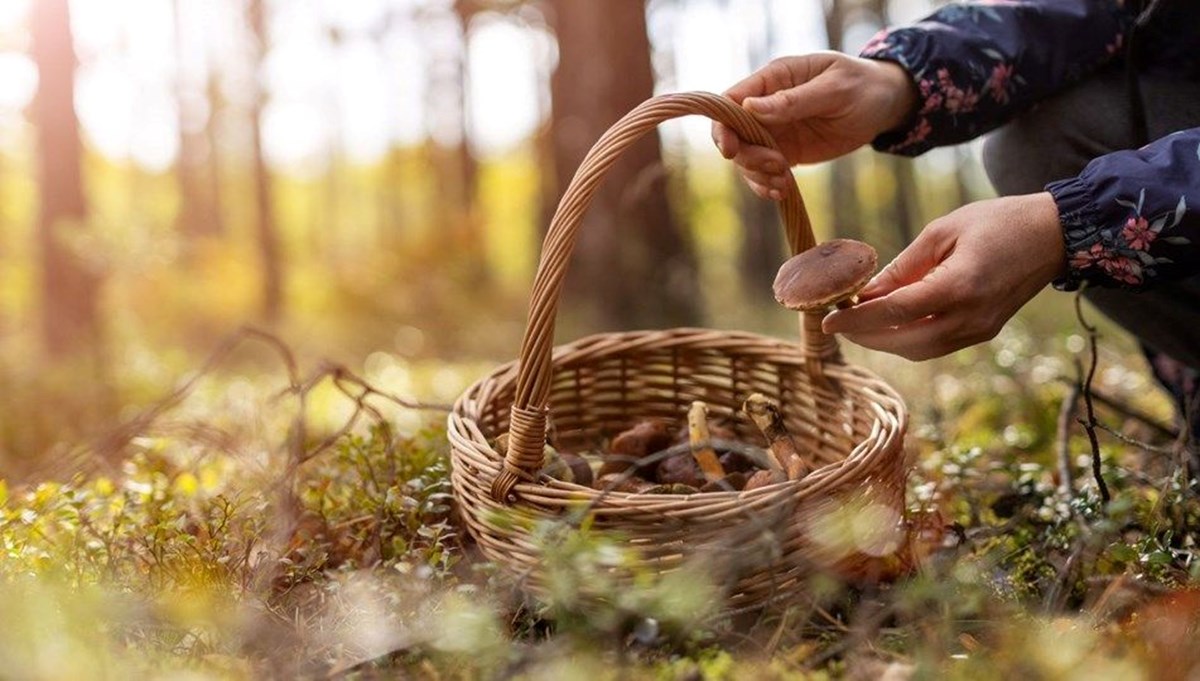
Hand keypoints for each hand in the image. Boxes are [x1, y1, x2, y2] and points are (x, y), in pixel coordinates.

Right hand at [712, 52, 916, 198]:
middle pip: (733, 135)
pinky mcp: (784, 152)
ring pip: (745, 158)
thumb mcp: (834, 89)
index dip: (723, 126)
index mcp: (774, 79)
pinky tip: (783, 192)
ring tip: (785, 182)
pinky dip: (766, 185)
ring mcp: (774, 131)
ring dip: (758, 175)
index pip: (731, 101)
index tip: (731, 151)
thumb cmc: (862, 87)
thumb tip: (750, 108)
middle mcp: (766, 105)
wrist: (883, 105)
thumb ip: (793, 100)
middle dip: (747, 157)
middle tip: (777, 166)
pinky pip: (762, 172)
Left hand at [821, 193, 1065, 360]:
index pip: (894, 312)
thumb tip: (866, 292)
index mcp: (959, 286)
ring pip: (919, 350)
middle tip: (838, 322)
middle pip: (904, 341)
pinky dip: (908, 339)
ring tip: (858, 323)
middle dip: (865, 336)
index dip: (857, 319)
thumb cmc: (997, 221)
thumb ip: (903, 266)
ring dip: (884, 342)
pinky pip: (936, 345)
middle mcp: (970, 317)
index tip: (828, 320)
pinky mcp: (984, 332)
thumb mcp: (942, 232)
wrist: (1054, 234)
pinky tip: (889, 324)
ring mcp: (980, 330)